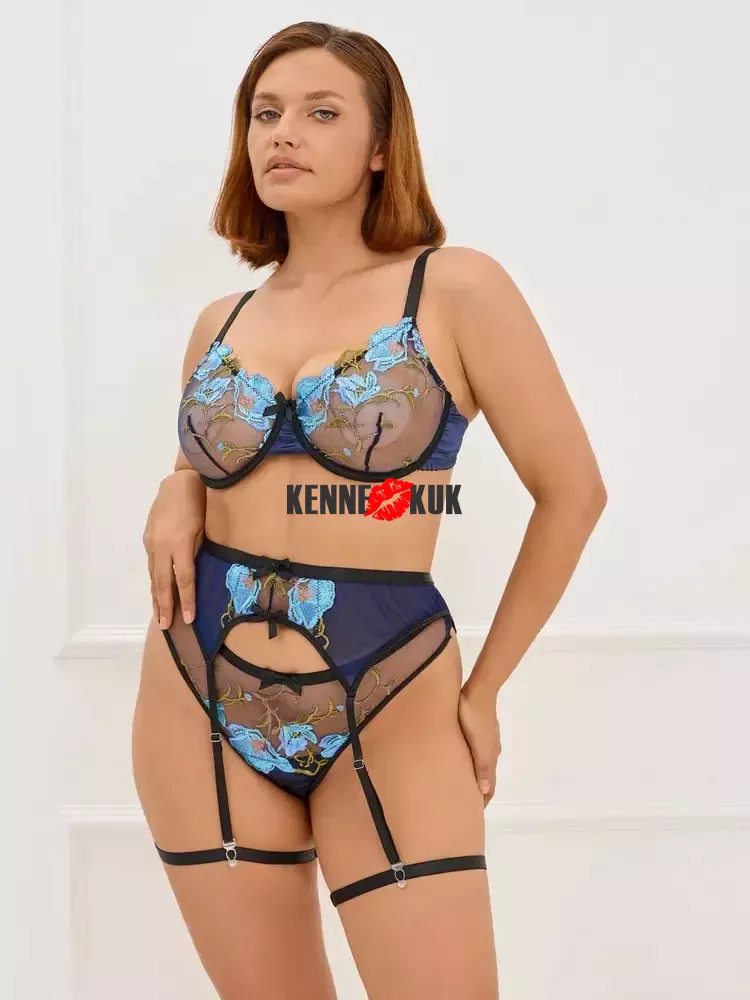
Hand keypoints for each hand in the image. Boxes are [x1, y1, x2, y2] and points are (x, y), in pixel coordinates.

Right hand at [142, 470, 205, 628]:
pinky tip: (155, 592)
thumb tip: (193, 574)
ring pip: (153, 575)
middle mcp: (162, 547)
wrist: (178, 482)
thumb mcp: (203, 528)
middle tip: (166, 626)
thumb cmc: (199, 504)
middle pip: (163, 582)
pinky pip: (151, 565)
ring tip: (159, 615)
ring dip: (156, 597)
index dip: (186, 600)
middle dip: (165, 606)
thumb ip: (196, 552)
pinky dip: (153, 581)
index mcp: (179, 545)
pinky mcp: (147, 539)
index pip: (183, 579)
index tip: (189, 619)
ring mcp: (152, 543)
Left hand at [457, 679, 501, 806]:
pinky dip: (476, 760)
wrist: (480, 689)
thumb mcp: (477, 743)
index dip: (485, 798)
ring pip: (484, 761)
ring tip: (468, 783)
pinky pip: (480, 750)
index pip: (490, 783)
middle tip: (471, 802)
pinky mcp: (483, 726)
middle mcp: (492, 748)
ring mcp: (488, 736)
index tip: (478, 812)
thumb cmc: (473, 716)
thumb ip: (481, 765)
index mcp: (490, 754)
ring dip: (478, 774)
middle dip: (482, 789)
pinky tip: (468, 757)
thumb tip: (485, 790)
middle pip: (488, 774)